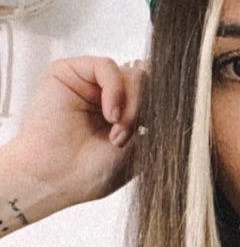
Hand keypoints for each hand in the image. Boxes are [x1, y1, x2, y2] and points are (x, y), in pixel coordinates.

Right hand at [12, 55, 148, 206]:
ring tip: (117, 132)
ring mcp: (90, 83)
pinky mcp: (70, 72)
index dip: (163, 103)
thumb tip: (178, 98)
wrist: (53, 179)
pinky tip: (110, 114)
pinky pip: (107, 66)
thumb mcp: (140, 150)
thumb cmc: (88, 173)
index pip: (155, 92)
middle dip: (145, 109)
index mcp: (125, 112)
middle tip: (127, 137)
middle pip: (147, 82)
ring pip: (132, 74)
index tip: (161, 124)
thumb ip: (156, 123)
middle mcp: (108, 95)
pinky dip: (116, 89)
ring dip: (131, 104)